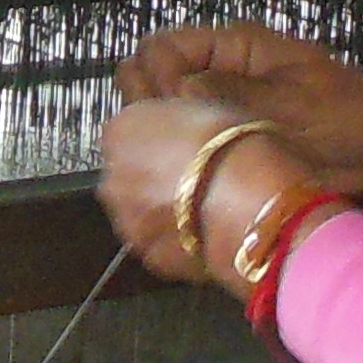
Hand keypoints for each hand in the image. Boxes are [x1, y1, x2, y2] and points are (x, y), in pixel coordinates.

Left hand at [99, 96, 315, 290]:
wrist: (250, 200)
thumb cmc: (233, 143)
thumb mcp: (204, 106)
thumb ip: (177, 121)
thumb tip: (182, 129)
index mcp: (121, 129)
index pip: (126, 133)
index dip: (156, 141)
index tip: (181, 146)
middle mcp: (112, 176)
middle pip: (127, 176)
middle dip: (153, 179)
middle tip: (194, 179)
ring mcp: (125, 220)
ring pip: (139, 213)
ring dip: (163, 211)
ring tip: (204, 209)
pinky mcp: (148, 255)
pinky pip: (160, 244)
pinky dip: (177, 240)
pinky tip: (207, 233)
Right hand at [118, 22, 362, 213]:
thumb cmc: (347, 118)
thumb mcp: (292, 102)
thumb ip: (233, 94)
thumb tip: (178, 92)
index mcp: (233, 47)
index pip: (162, 47)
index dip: (158, 77)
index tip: (177, 110)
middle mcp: (218, 72)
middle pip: (150, 76)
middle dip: (151, 105)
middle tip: (174, 139)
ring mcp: (219, 108)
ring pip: (161, 113)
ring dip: (161, 134)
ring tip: (176, 161)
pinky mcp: (226, 143)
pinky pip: (184, 144)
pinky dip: (176, 157)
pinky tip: (181, 177)